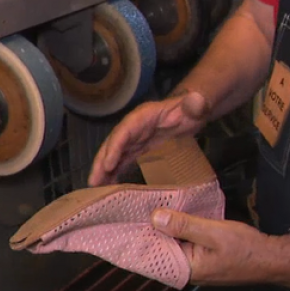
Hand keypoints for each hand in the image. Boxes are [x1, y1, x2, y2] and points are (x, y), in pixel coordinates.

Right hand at [88, 90, 210, 186]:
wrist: (191, 112)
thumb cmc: (193, 107)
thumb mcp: (197, 105)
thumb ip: (195, 105)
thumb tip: (196, 101)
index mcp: (145, 116)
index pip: (125, 130)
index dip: (115, 146)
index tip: (108, 164)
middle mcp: (135, 127)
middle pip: (114, 143)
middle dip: (101, 162)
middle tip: (93, 182)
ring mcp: (135, 138)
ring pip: (114, 154)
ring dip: (104, 170)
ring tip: (96, 189)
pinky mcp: (139, 148)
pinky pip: (123, 160)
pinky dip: (115, 172)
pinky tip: (109, 186)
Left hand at [151, 209, 289, 286]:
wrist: (273, 258)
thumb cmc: (246, 248)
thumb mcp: (213, 232)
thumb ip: (184, 225)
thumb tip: (155, 217)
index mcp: (186, 270)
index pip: (154, 255)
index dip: (142, 235)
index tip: (129, 218)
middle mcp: (188, 271)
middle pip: (162, 248)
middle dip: (152, 229)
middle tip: (138, 206)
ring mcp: (196, 265)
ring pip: (174, 244)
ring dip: (166, 228)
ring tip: (151, 206)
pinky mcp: (204, 258)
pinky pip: (186, 243)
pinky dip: (180, 230)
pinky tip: (175, 215)